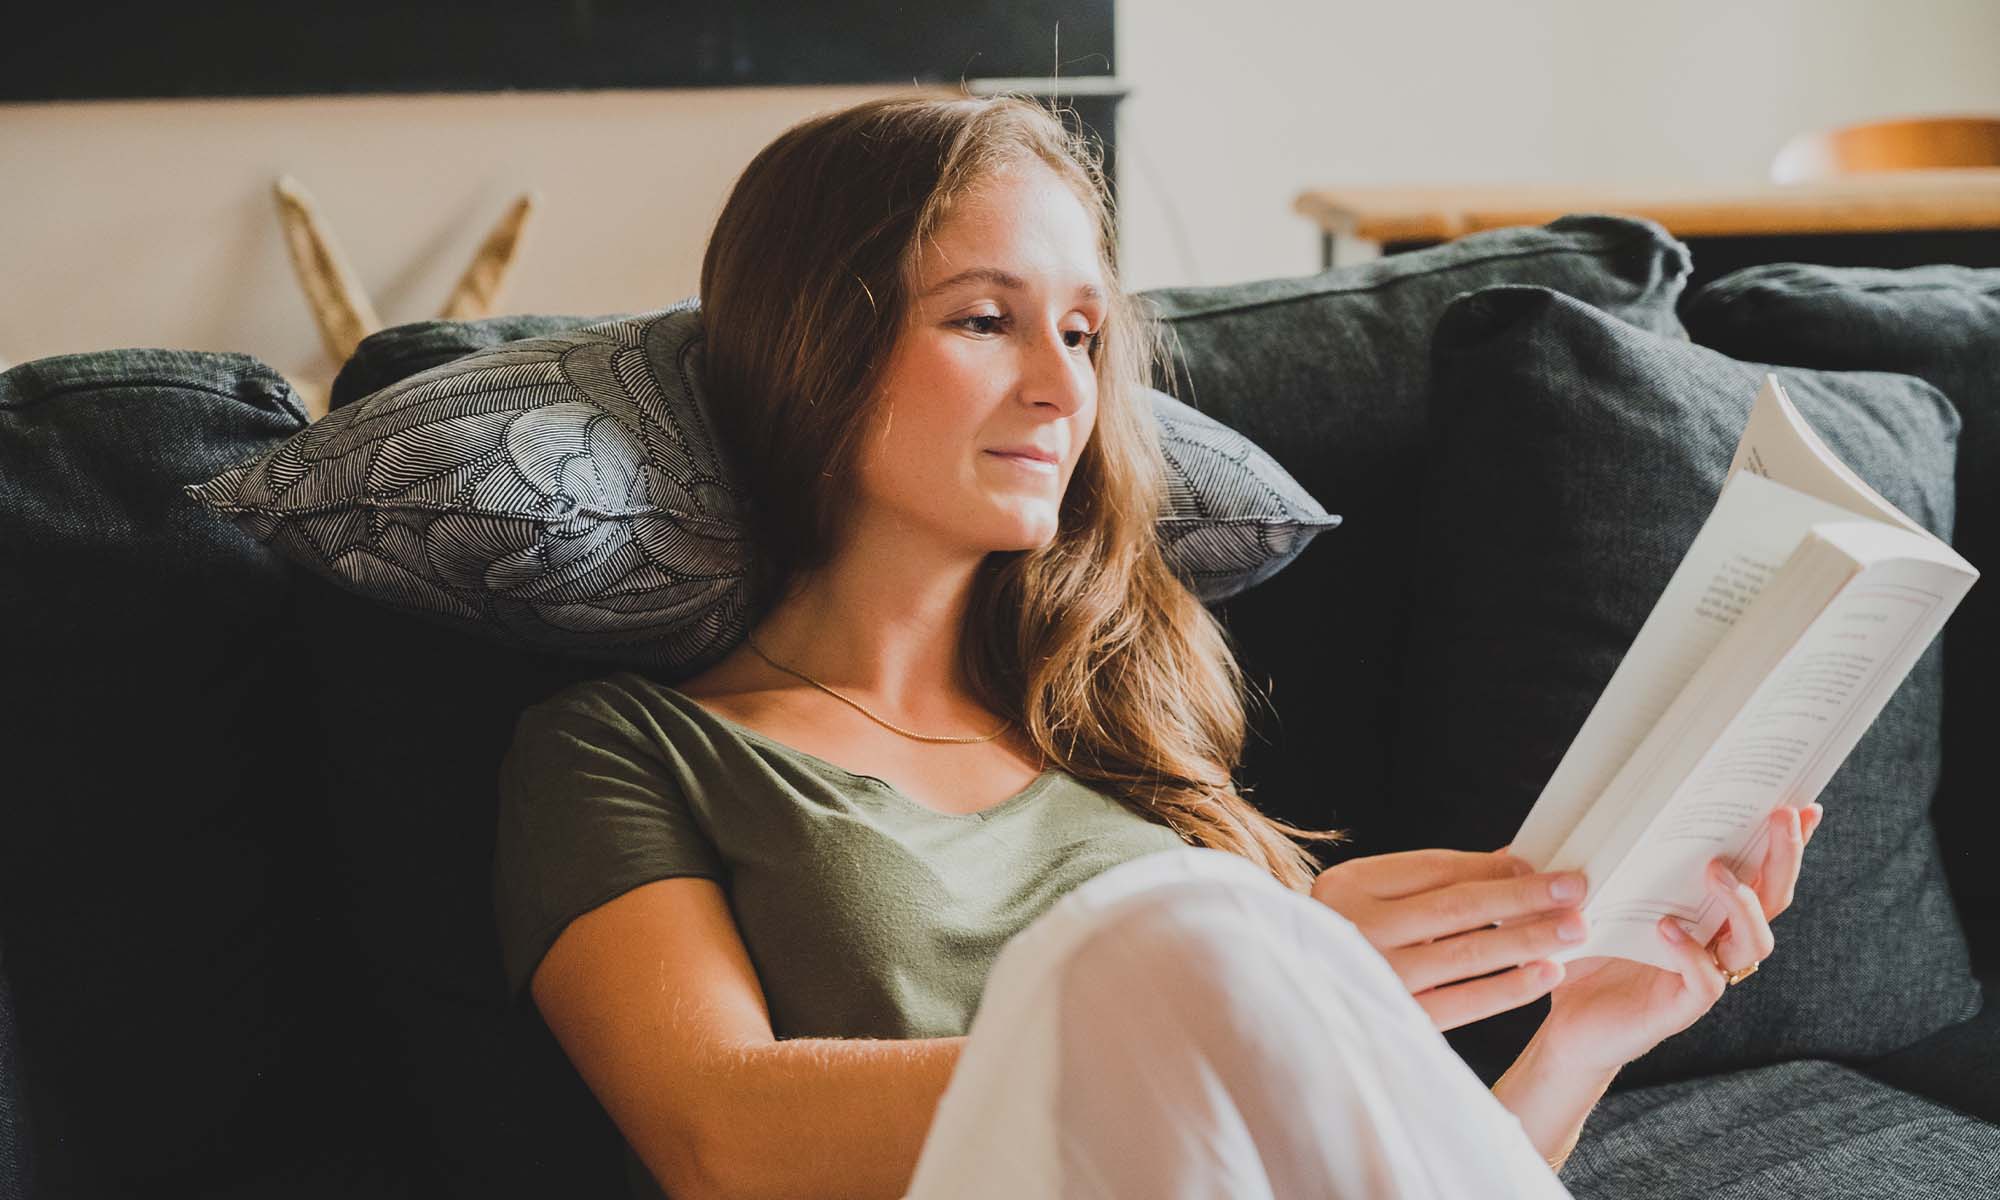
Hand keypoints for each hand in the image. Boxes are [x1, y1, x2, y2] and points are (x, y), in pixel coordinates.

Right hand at [1309, 845, 1594, 1030]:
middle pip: (1458, 907)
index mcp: (1348, 887)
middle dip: (1524, 896)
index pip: (1433, 869)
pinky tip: (1545, 974)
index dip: (1492, 867)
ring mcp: (1377, 978)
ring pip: (1468, 953)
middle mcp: (1358, 929)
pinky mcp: (1396, 1019)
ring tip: (1573, 928)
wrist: (1290, 1003)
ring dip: (1528, 939)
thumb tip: (1509, 862)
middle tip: (1575, 888)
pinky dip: (1508, 988)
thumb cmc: (1341, 937)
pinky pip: (1465, 1002)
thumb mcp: (1366, 896)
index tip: (1538, 866)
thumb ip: (1428, 879)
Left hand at [1536, 802, 1824, 1073]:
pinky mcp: (1680, 1008)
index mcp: (1707, 913)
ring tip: (1714, 870)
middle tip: (1778, 816)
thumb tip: (1619, 801)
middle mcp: (1718, 943)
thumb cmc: (1586, 953)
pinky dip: (1691, 953)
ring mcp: (1705, 976)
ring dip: (1741, 904)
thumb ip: (1615, 859)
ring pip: (1753, 943)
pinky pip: (1706, 982)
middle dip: (1782, 857)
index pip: (1760, 875)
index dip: (1787, 846)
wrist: (1566, 1025)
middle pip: (1772, 900)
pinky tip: (1668, 928)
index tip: (1804, 807)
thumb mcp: (1599, 896)